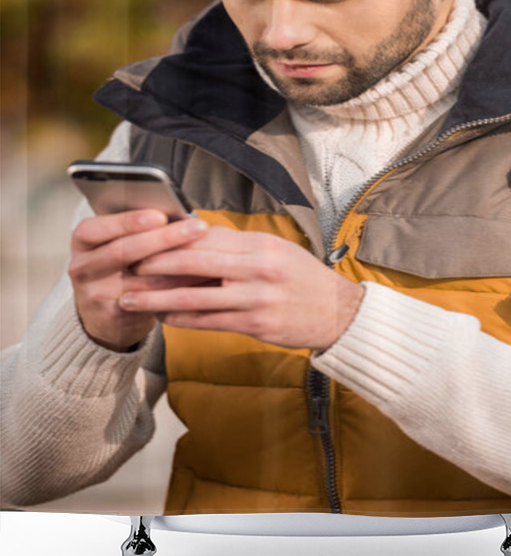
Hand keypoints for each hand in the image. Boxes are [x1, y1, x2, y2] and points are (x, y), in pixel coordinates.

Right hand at [68, 210, 211, 351]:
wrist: (106, 314)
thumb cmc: (121, 266)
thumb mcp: (119, 243)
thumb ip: (140, 229)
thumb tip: (180, 213)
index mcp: (83, 240)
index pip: (97, 227)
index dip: (128, 221)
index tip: (160, 215)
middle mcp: (82, 266)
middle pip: (123, 250)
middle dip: (164, 238)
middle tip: (197, 227)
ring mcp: (94, 293)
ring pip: (141, 277)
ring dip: (178, 264)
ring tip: (208, 252)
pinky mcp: (112, 314)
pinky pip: (149, 300)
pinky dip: (176, 288)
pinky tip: (199, 280)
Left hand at [120, 226, 364, 350]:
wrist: (338, 313)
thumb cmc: (304, 279)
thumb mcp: (277, 250)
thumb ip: (239, 243)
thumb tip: (199, 230)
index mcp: (261, 245)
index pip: (208, 238)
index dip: (173, 240)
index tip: (146, 240)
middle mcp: (258, 269)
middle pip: (196, 263)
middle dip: (156, 265)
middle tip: (127, 266)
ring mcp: (257, 299)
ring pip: (196, 297)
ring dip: (158, 299)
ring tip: (130, 300)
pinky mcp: (256, 325)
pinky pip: (210, 322)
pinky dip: (183, 319)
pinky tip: (164, 318)